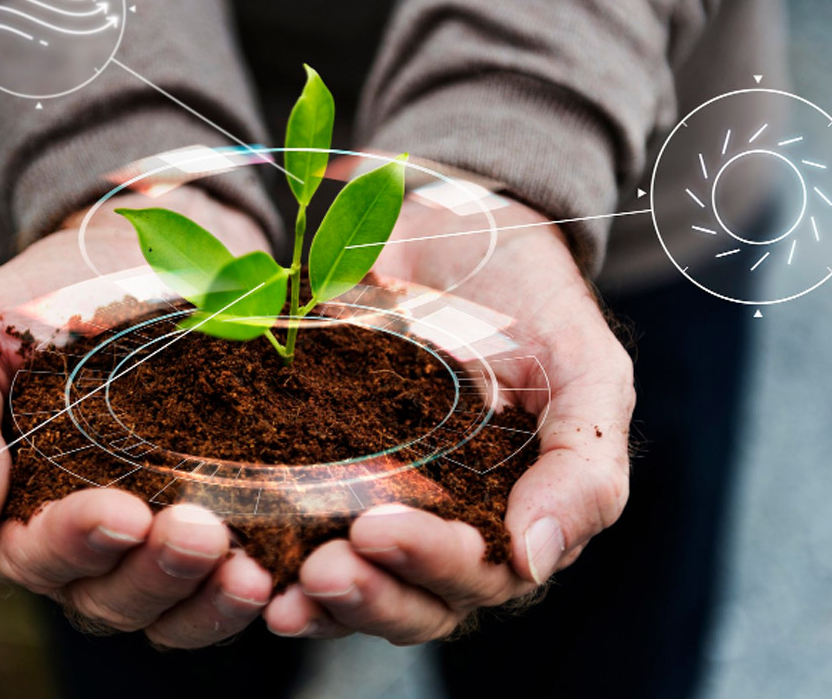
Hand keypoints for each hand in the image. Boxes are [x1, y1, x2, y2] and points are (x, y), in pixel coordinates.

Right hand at [0, 185, 275, 647]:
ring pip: (176, 608)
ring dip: (209, 599)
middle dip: (154, 574)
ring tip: (248, 570)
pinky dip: (255, 588)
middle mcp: (91, 542)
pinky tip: (282, 570)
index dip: (77, 543)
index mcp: (20, 508)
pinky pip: (235, 581)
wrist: (136, 252)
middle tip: (197, 532)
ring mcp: (160, 537)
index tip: (122, 511)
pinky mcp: (227, 520)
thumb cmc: (38, 300)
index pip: (38, 555)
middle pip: (113, 598)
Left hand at [264, 181, 633, 643]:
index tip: (378, 529)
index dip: (430, 565)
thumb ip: (584, 467)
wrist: (464, 231)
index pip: (478, 576)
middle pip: (412, 600)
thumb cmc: (538, 303)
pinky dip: (276, 556)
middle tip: (324, 568)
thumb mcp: (587, 372)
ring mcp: (385, 502)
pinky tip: (244, 561)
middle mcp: (448, 528)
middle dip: (368, 594)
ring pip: (356, 583)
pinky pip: (301, 530)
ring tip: (280, 588)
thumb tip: (533, 562)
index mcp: (513, 519)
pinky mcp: (327, 469)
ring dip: (320, 599)